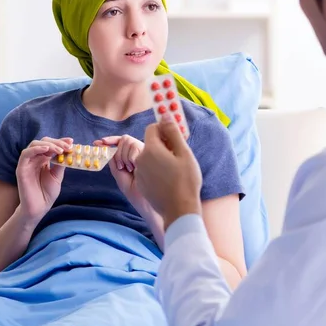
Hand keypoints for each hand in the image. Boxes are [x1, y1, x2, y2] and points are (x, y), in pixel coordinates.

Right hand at [16, 137, 72, 222]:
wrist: (39, 207)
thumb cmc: (47, 193)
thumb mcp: (57, 175)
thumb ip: (60, 163)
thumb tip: (67, 151)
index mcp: (43, 159)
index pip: (51, 145)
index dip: (60, 141)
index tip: (71, 141)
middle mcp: (35, 159)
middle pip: (43, 142)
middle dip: (57, 142)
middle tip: (67, 146)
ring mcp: (27, 163)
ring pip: (34, 145)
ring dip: (49, 145)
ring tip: (60, 150)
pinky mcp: (21, 169)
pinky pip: (25, 154)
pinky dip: (36, 149)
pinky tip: (46, 149)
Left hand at [94, 135, 149, 214]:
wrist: (144, 199)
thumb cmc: (133, 190)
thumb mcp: (118, 172)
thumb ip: (113, 159)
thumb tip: (107, 146)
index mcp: (130, 156)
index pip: (119, 142)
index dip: (109, 140)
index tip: (97, 143)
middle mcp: (138, 152)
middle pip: (123, 140)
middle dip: (117, 153)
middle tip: (121, 167)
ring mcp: (145, 151)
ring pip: (128, 141)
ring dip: (124, 156)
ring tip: (130, 169)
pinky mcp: (150, 151)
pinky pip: (134, 145)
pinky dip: (130, 157)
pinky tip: (136, 167)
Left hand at [135, 113, 202, 228]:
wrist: (179, 210)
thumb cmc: (185, 181)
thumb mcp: (184, 153)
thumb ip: (173, 132)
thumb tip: (165, 115)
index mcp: (151, 149)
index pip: (152, 128)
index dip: (165, 130)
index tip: (175, 139)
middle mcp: (140, 159)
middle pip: (150, 143)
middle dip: (163, 145)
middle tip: (178, 156)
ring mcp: (139, 173)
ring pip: (148, 157)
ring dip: (159, 158)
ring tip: (175, 170)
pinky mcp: (141, 184)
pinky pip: (147, 170)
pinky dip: (156, 171)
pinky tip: (169, 180)